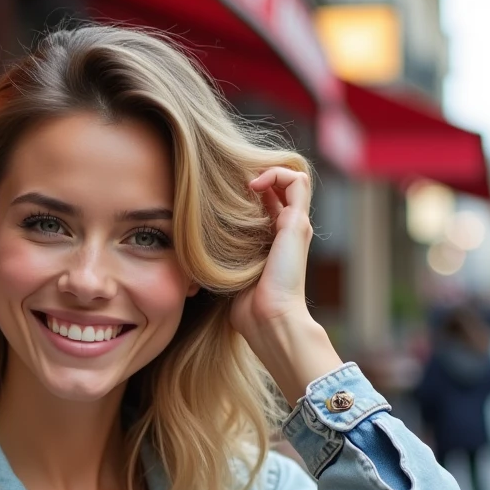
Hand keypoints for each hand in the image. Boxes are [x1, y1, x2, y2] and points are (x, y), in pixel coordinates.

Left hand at [231, 167, 341, 403]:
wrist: (270, 321)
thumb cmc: (247, 308)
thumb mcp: (229, 273)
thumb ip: (222, 258)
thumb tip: (192, 251)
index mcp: (275, 241)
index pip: (269, 202)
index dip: (249, 190)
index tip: (223, 193)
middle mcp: (289, 229)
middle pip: (282, 186)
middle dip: (258, 175)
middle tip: (232, 180)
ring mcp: (296, 225)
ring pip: (293, 177)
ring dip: (269, 169)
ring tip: (246, 180)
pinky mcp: (298, 223)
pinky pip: (297, 180)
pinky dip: (276, 173)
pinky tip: (253, 184)